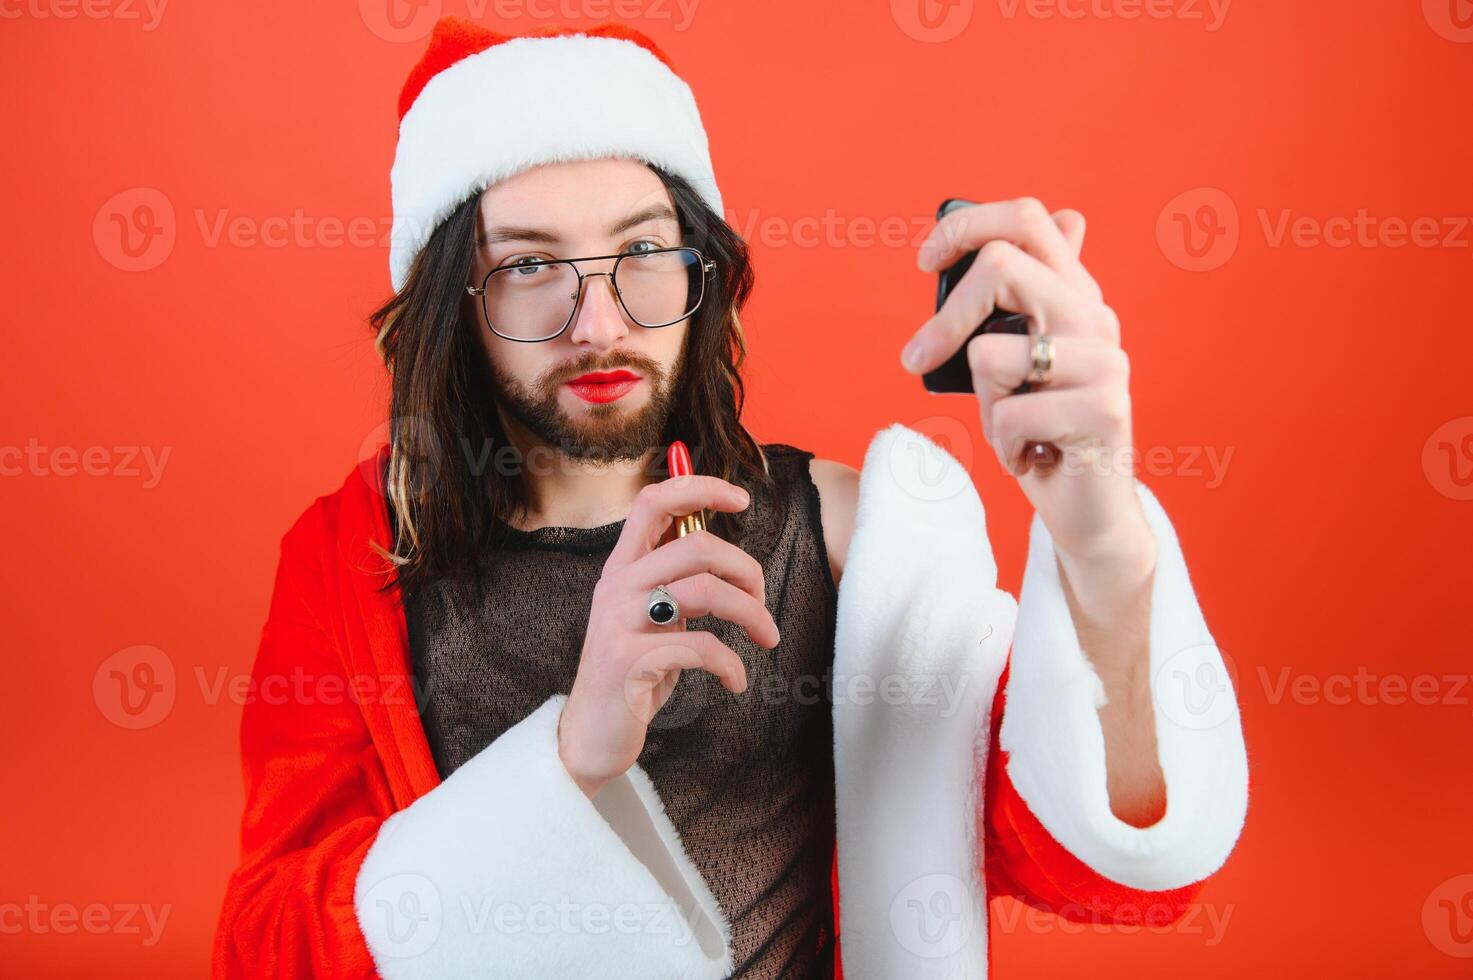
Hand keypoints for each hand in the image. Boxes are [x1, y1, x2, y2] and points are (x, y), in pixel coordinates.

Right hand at [557, 475, 780, 798]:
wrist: (592, 736)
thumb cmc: (634, 672)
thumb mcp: (652, 618)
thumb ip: (676, 583)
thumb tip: (726, 553)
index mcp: (623, 567)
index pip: (654, 502)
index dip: (699, 488)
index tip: (741, 498)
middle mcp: (617, 586)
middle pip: (696, 545)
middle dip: (746, 570)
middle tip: (762, 602)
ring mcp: (620, 622)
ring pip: (705, 590)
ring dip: (750, 613)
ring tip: (766, 637)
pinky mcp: (629, 661)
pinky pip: (700, 647)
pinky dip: (731, 664)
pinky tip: (735, 680)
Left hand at [902, 197, 1151, 562]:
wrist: (1089, 509)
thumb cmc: (1041, 433)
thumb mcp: (1017, 363)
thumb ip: (1012, 309)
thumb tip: (1008, 238)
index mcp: (1075, 294)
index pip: (1028, 218)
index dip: (965, 226)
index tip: (925, 262)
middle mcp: (1096, 317)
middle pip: (1001, 267)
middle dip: (946, 319)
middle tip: (919, 358)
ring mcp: (1105, 362)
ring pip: (991, 352)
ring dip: (984, 401)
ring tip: (1013, 425)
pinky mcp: (1103, 409)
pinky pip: (1009, 414)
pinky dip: (1002, 444)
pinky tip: (1029, 456)